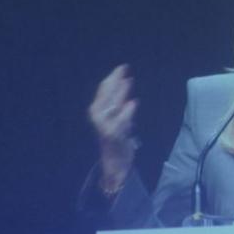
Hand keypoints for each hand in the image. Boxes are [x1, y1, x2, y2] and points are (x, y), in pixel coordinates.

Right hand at [89, 64, 138, 190]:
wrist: (115, 165)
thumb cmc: (118, 141)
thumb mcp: (120, 119)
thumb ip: (121, 104)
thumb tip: (125, 83)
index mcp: (99, 113)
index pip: (103, 92)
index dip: (112, 79)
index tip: (122, 67)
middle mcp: (98, 119)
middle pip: (104, 95)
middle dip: (114, 81)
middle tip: (124, 68)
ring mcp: (105, 128)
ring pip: (110, 107)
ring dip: (119, 93)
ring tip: (128, 81)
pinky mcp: (113, 137)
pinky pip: (119, 123)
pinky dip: (126, 113)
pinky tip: (134, 102)